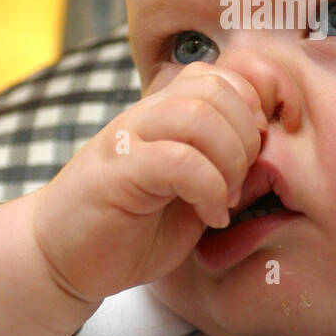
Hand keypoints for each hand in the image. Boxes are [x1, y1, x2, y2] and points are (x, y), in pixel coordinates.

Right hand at [29, 63, 267, 304]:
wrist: (63, 260)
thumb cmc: (132, 228)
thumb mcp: (191, 193)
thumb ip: (224, 165)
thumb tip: (271, 153)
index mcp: (165, 112)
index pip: (224, 75)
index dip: (254, 109)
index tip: (257, 155)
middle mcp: (146, 115)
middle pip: (217, 88)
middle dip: (245, 137)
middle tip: (240, 182)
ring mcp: (128, 139)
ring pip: (199, 115)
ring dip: (229, 161)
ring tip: (225, 200)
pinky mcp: (117, 172)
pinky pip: (178, 159)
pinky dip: (208, 189)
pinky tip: (209, 217)